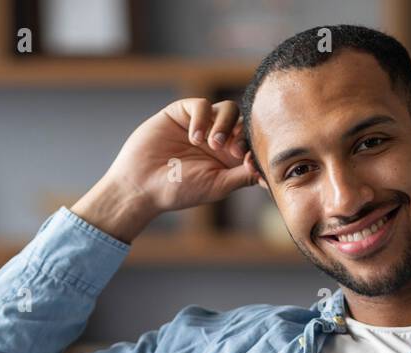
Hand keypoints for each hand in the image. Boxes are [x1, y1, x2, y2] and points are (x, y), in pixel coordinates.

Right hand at [71, 98, 257, 241]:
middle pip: (244, 122)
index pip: (252, 143)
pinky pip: (202, 104)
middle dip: (242, 133)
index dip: (255, 147)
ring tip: (212, 143)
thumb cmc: (178, 191)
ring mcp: (201, 124)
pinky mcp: (181, 112)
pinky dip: (202, 118)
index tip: (247, 161)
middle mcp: (218, 139)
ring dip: (224, 124)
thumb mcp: (217, 186)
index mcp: (228, 158)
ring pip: (228, 109)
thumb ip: (244, 176)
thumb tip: (268, 169)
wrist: (141, 185)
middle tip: (230, 150)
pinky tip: (194, 137)